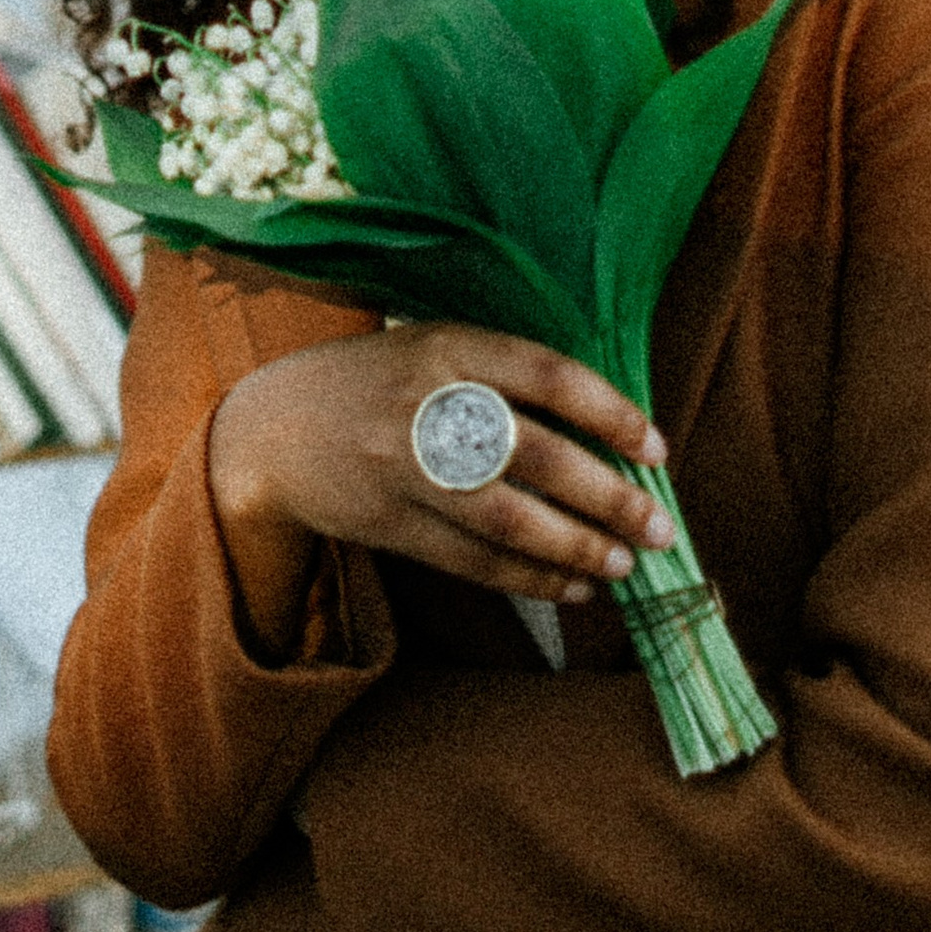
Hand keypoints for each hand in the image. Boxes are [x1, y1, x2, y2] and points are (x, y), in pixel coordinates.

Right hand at [207, 322, 672, 652]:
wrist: (270, 430)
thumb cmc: (377, 383)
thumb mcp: (433, 348)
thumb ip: (505, 376)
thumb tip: (610, 431)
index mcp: (447, 346)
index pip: (548, 375)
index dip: (612, 413)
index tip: (658, 449)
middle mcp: (427, 403)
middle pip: (537, 456)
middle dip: (610, 497)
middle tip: (660, 527)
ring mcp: (403, 467)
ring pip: (508, 518)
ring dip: (576, 547)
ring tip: (625, 564)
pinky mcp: (387, 523)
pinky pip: (472, 560)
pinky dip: (529, 577)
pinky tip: (572, 585)